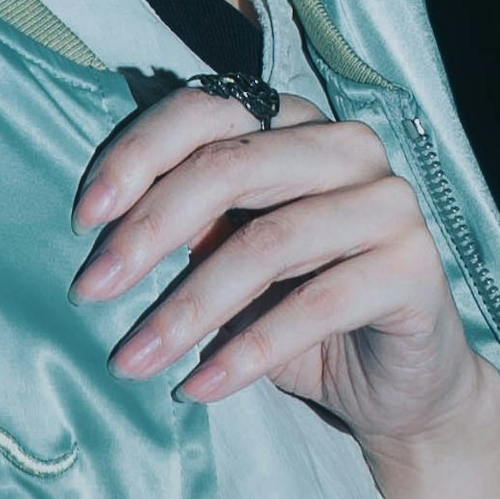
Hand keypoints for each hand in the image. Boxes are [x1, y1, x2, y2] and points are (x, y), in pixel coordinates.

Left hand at [71, 91, 494, 452]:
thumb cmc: (299, 311)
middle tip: (90, 290)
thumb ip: (188, 225)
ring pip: (267, 243)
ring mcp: (390, 203)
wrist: (398, 386)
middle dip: (149, 231)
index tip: (84, 219)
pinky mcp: (415, 267)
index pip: (207, 110)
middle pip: (231, 165)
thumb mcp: (230, 260)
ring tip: (131, 359)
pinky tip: (198, 388)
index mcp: (296, 123)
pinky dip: (246, 352)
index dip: (138, 156)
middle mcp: (348, 146)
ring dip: (187, 309)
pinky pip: (316, 305)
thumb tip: (101, 228)